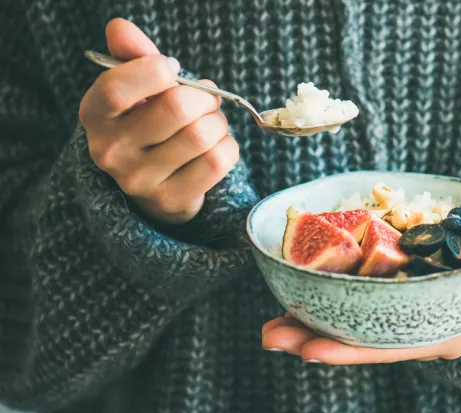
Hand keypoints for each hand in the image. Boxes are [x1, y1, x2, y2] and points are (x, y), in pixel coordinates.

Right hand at [79, 18, 238, 224]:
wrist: (155, 183)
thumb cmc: (148, 123)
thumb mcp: (138, 89)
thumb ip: (133, 56)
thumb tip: (119, 27)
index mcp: (95, 115)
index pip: (117, 88)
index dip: (155, 71)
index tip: (172, 69)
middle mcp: (110, 151)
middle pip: (176, 108)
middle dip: (204, 97)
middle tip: (206, 100)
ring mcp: (140, 180)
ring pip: (202, 135)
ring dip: (218, 123)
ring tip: (210, 124)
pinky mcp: (171, 200)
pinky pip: (218, 160)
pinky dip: (228, 146)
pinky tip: (216, 146)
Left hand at [262, 251, 460, 363]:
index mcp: (444, 336)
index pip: (389, 349)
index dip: (349, 351)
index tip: (308, 350)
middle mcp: (419, 329)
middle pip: (360, 339)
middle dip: (314, 339)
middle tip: (268, 334)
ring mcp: (410, 310)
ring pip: (355, 320)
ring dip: (313, 320)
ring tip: (271, 320)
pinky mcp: (407, 288)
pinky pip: (365, 296)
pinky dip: (334, 294)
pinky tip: (305, 287)